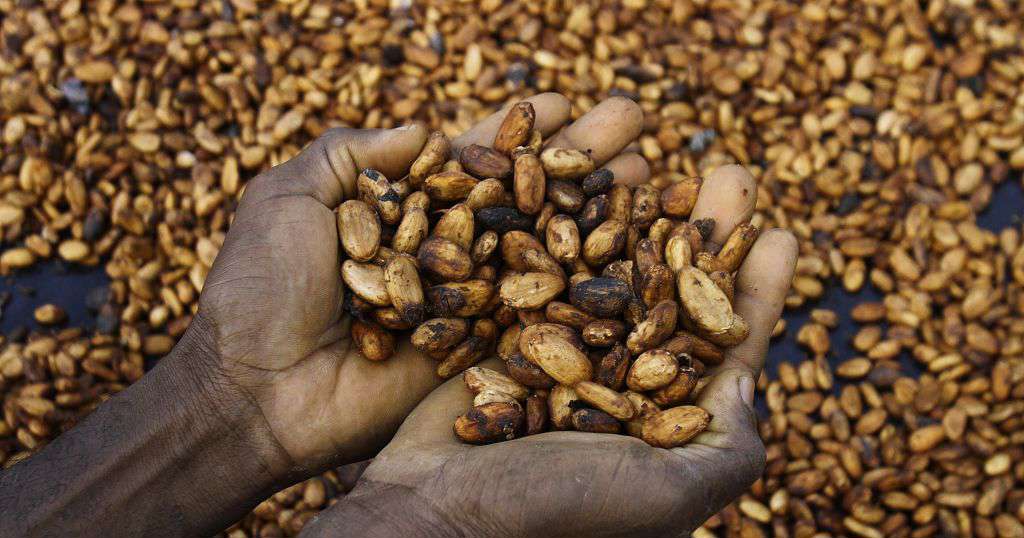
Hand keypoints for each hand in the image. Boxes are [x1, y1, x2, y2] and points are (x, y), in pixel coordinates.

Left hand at [188, 93, 652, 478]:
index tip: (568, 99)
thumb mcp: (291, 195)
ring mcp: (467, 304)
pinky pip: (538, 317)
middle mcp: (445, 253)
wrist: (253, 391)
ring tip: (656, 176)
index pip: (476, 160)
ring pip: (545, 250)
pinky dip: (587, 288)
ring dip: (602, 213)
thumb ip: (356, 154)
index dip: (523, 131)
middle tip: (638, 123)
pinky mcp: (479, 354)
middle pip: (527, 197)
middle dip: (582, 158)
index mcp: (404, 210)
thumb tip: (428, 125)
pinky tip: (636, 255)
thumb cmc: (259, 288)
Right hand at [301, 162, 797, 536]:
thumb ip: (727, 444)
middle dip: (704, 233)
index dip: (757, 290)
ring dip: (640, 216)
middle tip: (729, 171)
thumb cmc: (554, 517)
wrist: (432, 519)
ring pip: (611, 272)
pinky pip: (545, 273)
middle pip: (674, 293)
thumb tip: (752, 377)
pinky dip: (566, 227)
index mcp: (665, 424)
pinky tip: (587, 183)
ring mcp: (561, 357)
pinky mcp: (504, 337)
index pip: (725, 346)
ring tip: (663, 160)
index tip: (782, 233)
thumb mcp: (666, 495)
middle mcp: (618, 385)